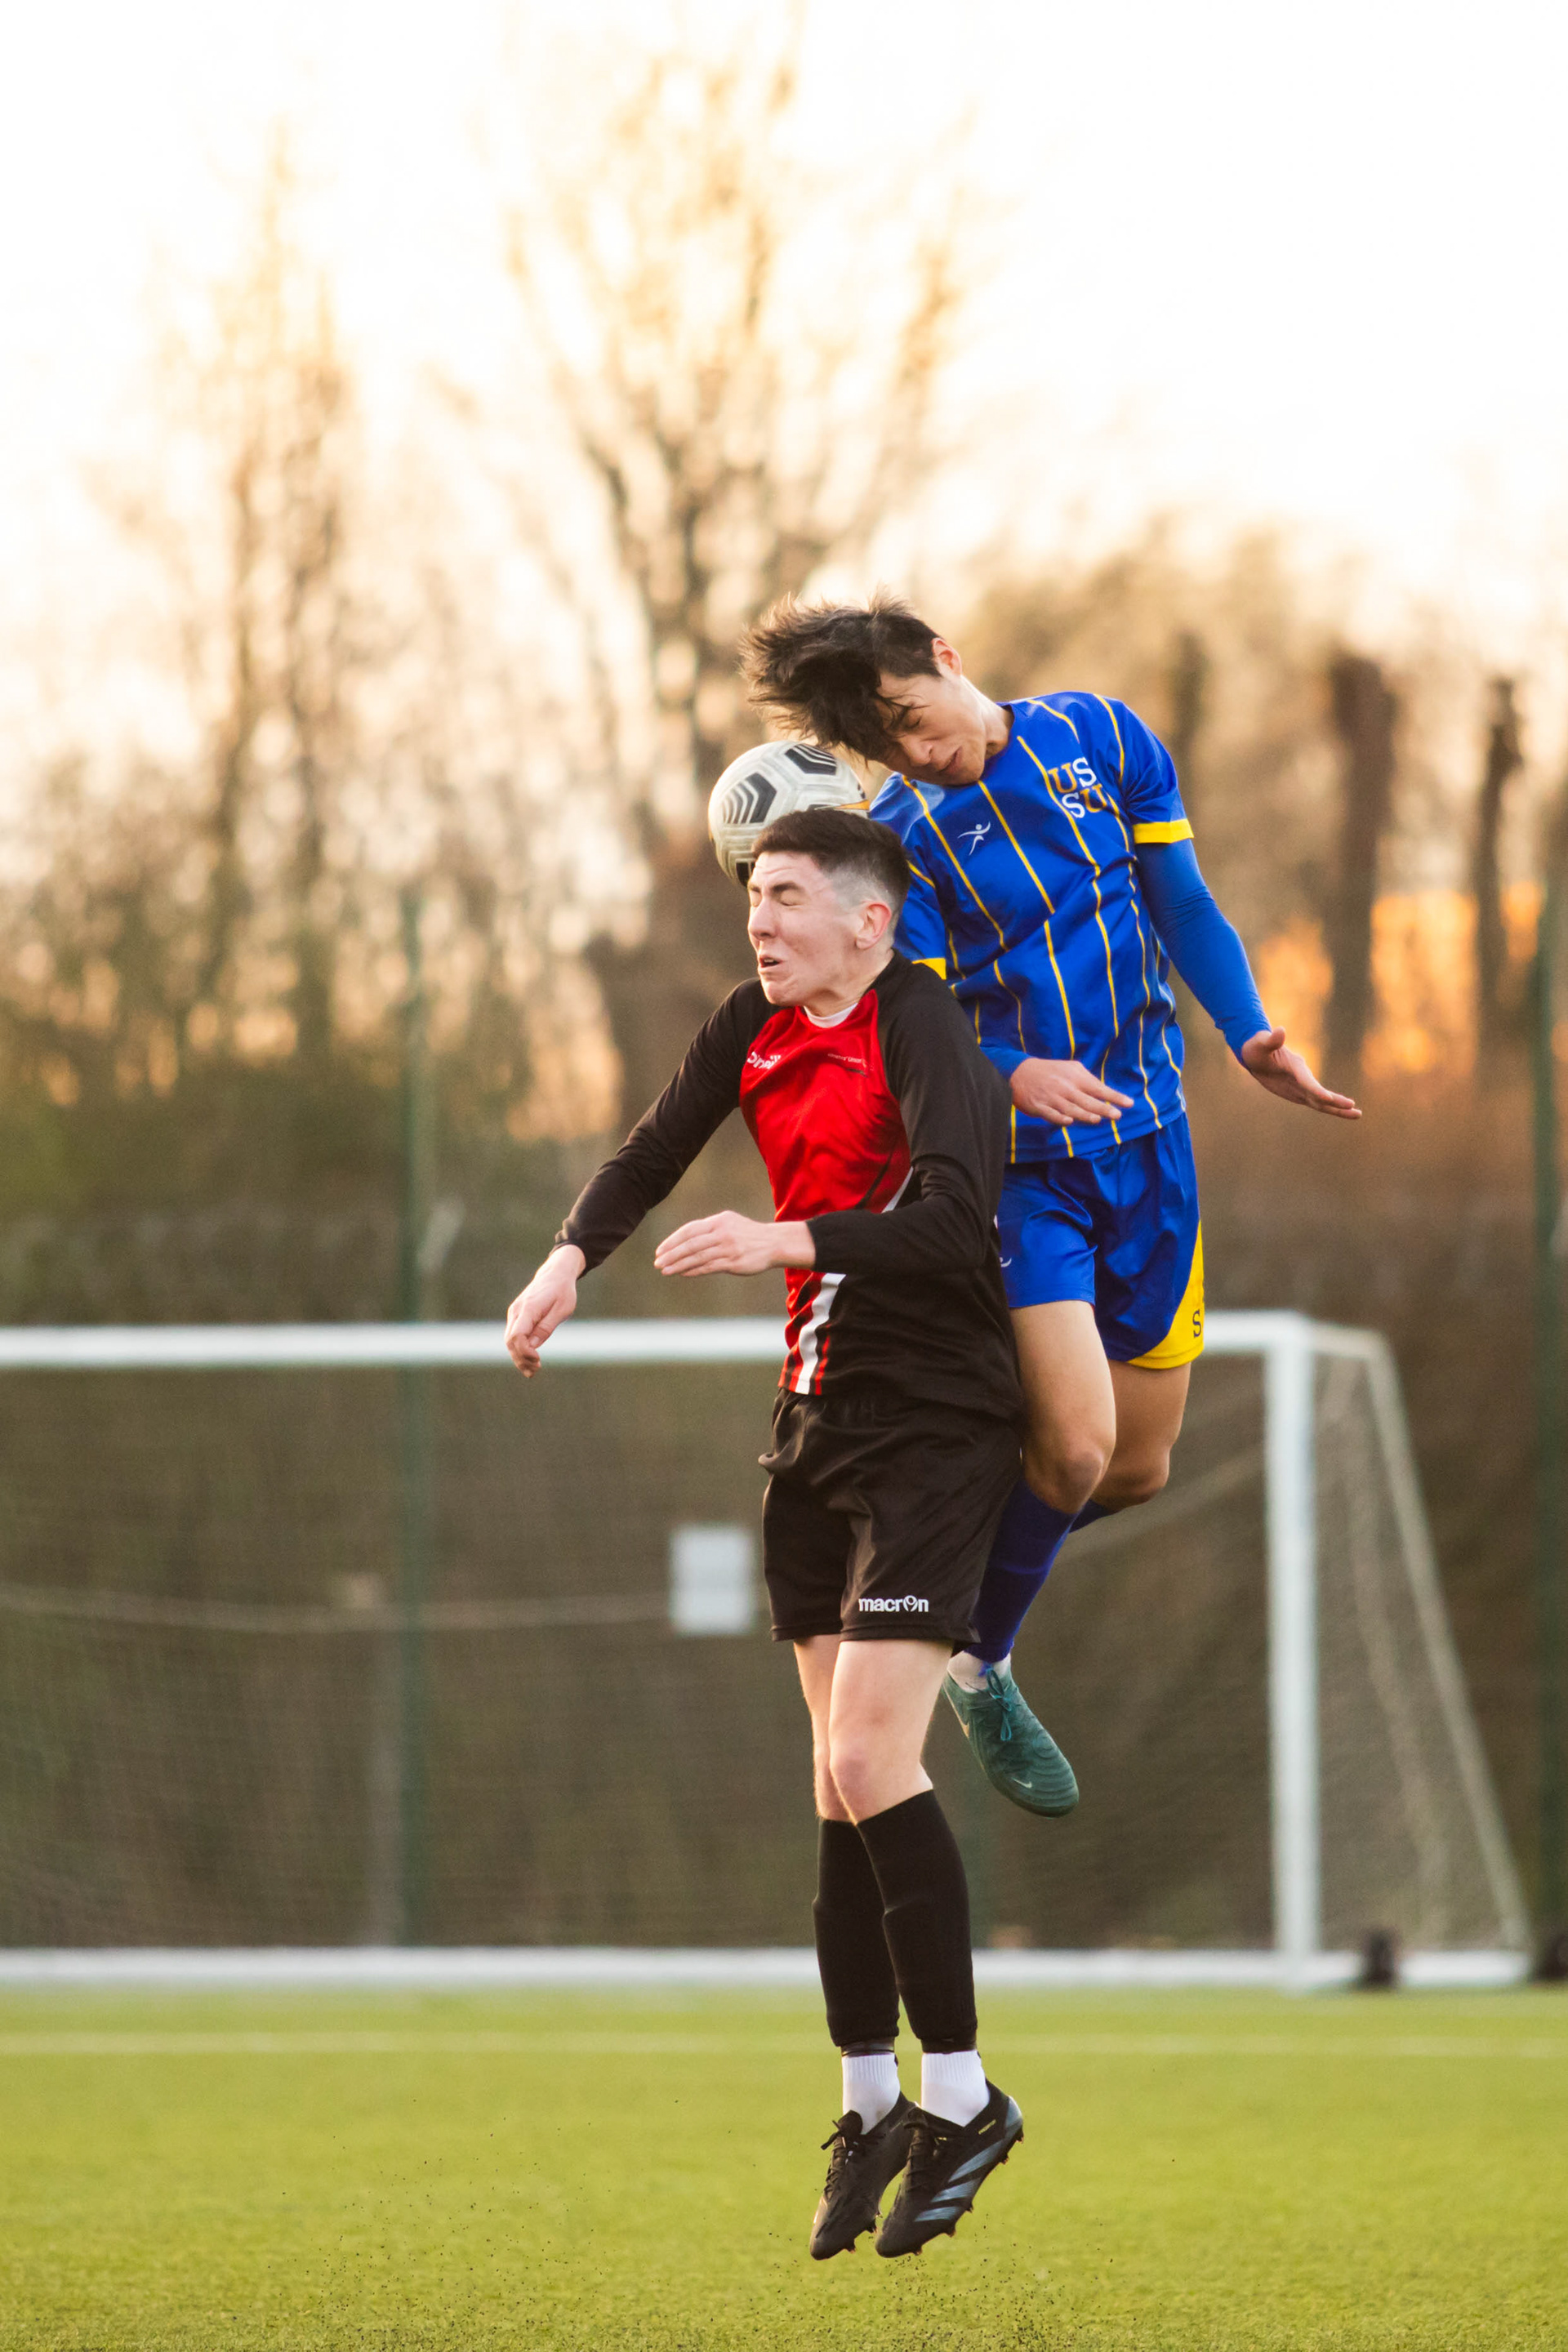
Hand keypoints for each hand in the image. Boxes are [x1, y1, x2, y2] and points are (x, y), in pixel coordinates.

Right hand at [505, 1244, 584, 1376]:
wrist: (556, 1273)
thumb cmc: (563, 1291)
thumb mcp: (562, 1309)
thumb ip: (546, 1327)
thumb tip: (532, 1347)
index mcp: (528, 1309)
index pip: (517, 1336)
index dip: (524, 1352)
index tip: (538, 1360)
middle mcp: (517, 1311)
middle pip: (510, 1341)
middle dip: (521, 1359)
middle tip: (535, 1371)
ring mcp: (515, 1313)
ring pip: (509, 1340)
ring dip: (518, 1357)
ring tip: (532, 1371)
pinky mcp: (517, 1315)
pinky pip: (513, 1335)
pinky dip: (519, 1349)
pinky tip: (529, 1360)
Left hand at [653, 1212, 815, 1277]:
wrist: (775, 1243)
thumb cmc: (749, 1235)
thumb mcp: (730, 1223)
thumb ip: (710, 1230)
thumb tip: (686, 1241)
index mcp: (719, 1221)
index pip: (689, 1230)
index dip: (672, 1240)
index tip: (660, 1250)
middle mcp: (722, 1232)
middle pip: (690, 1244)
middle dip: (671, 1254)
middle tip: (657, 1263)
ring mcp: (728, 1247)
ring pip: (697, 1257)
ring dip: (678, 1265)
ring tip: (665, 1271)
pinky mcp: (734, 1262)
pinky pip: (709, 1267)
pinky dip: (693, 1271)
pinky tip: (682, 1274)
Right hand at [1010, 1057, 1135, 1125]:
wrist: (1020, 1072)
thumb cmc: (1051, 1071)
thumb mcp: (1070, 1068)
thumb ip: (1087, 1079)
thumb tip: (1105, 1092)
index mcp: (1075, 1077)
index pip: (1099, 1088)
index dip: (1114, 1096)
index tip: (1129, 1103)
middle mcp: (1065, 1087)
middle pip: (1087, 1100)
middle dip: (1103, 1108)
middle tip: (1117, 1115)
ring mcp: (1052, 1097)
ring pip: (1071, 1109)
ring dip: (1084, 1115)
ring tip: (1097, 1120)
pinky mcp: (1039, 1106)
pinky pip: (1051, 1114)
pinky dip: (1059, 1118)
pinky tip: (1069, 1121)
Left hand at [1239, 1027, 1360, 1118]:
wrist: (1258, 1052)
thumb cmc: (1258, 1047)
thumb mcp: (1261, 1043)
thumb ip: (1272, 1040)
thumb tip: (1280, 1030)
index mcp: (1295, 1066)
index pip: (1307, 1081)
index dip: (1315, 1089)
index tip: (1327, 1098)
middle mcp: (1302, 1076)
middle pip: (1319, 1092)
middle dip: (1335, 1100)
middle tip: (1352, 1106)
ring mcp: (1302, 1086)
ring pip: (1322, 1101)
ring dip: (1338, 1108)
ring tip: (1358, 1114)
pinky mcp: (1300, 1093)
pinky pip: (1316, 1103)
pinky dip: (1330, 1108)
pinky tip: (1345, 1113)